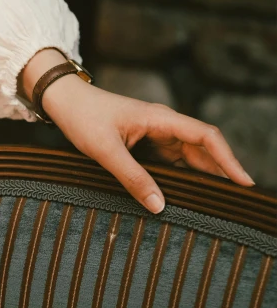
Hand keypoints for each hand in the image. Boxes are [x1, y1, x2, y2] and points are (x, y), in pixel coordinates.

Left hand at [20, 49, 254, 213]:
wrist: (63, 102)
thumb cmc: (83, 117)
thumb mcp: (105, 150)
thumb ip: (131, 177)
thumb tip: (159, 205)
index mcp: (161, 119)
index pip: (207, 137)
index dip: (229, 160)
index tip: (244, 182)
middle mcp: (164, 126)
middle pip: (203, 150)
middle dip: (221, 173)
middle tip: (235, 202)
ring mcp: (155, 135)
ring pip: (188, 158)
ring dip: (202, 177)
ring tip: (216, 203)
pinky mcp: (145, 145)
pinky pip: (171, 162)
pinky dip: (181, 178)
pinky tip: (185, 195)